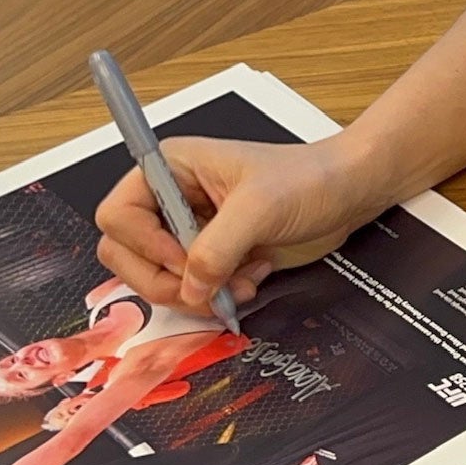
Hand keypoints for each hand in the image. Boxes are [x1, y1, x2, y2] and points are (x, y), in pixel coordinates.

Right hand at [95, 132, 385, 311]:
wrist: (347, 194)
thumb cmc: (309, 178)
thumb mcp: (260, 206)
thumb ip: (217, 247)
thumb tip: (190, 286)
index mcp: (171, 168)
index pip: (118, 214)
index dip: (144, 244)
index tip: (182, 258)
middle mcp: (173, 199)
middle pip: (126, 254)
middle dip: (164, 278)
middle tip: (203, 287)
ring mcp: (190, 230)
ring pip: (156, 278)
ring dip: (196, 292)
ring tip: (239, 282)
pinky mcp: (212, 256)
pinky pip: (191, 290)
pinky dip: (216, 297)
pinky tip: (251, 279)